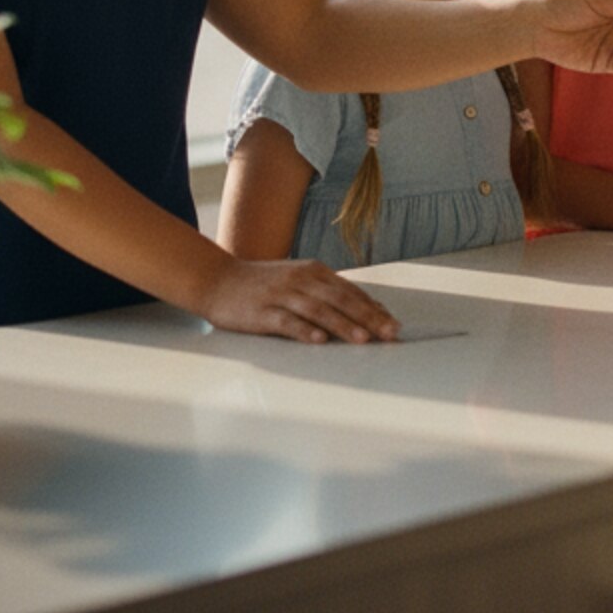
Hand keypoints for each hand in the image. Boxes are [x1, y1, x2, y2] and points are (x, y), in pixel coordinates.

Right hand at [197, 257, 401, 343]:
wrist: (219, 280)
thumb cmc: (264, 285)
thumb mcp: (299, 281)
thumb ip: (328, 293)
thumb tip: (365, 309)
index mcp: (314, 272)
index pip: (351, 292)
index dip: (374, 308)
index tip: (394, 324)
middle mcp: (301, 280)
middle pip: (341, 300)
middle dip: (369, 318)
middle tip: (390, 333)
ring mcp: (281, 295)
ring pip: (318, 310)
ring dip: (343, 325)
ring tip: (363, 339)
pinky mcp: (262, 312)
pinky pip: (286, 322)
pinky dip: (304, 330)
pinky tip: (319, 340)